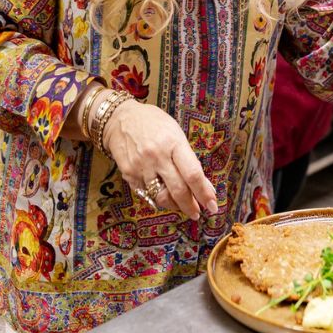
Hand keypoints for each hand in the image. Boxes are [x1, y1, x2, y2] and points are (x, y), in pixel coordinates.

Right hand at [103, 99, 218, 219]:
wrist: (119, 119)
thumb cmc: (153, 123)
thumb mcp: (175, 133)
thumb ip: (188, 158)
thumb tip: (204, 184)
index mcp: (173, 142)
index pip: (192, 174)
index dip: (204, 193)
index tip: (212, 206)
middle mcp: (157, 156)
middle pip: (178, 190)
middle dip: (190, 206)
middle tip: (197, 214)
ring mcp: (141, 166)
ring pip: (161, 197)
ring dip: (174, 205)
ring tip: (180, 204)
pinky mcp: (128, 173)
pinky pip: (146, 194)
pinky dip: (156, 198)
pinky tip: (162, 194)